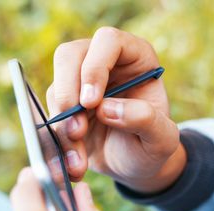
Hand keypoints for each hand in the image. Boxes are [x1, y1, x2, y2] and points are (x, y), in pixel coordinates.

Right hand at [47, 27, 185, 192]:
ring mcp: (82, 83)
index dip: (95, 67)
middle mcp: (106, 63)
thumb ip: (145, 120)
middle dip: (68, 93)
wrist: (135, 166)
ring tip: (79, 156)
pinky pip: (51, 114)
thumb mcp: (162, 139)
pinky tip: (74, 161)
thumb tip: (106, 108)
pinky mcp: (66, 105)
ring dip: (62, 124)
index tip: (91, 103)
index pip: (108, 41)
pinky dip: (59, 139)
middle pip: (70, 55)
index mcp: (136, 58)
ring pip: (56, 88)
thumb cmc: (153, 146)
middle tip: (76, 129)